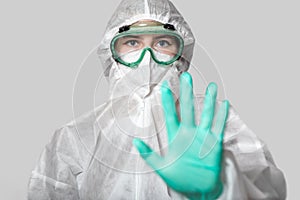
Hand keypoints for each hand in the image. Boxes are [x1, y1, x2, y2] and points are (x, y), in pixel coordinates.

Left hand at [133, 72, 228, 198]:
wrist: (198, 190)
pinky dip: (221, 116)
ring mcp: (202, 137)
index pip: (170, 115)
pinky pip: (219, 127)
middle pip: (187, 109)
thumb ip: (148, 154)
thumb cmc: (180, 178)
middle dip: (186, 93)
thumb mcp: (161, 167)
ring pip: (205, 114)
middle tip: (186, 77)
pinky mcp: (214, 144)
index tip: (164, 88)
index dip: (167, 102)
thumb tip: (135, 142)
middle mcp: (189, 133)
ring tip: (211, 86)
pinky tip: (224, 104)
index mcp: (175, 136)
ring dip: (209, 100)